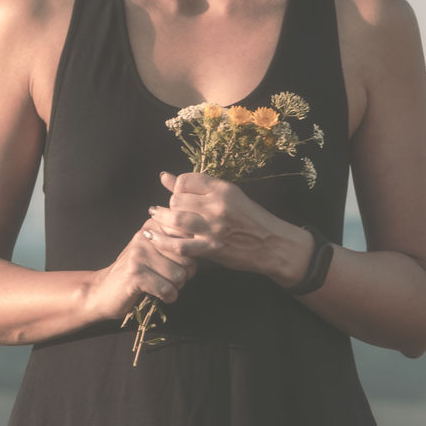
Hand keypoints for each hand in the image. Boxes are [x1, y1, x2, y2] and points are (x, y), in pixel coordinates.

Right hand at [81, 219, 196, 322]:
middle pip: (188, 257)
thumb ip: (177, 242)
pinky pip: (167, 289)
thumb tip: (209, 243)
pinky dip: (167, 297)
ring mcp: (139, 254)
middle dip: (185, 273)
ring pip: (179, 276)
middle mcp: (145, 236)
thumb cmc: (138, 272)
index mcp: (153, 225)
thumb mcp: (155, 250)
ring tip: (161, 285)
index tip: (178, 263)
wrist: (103, 291)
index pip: (188, 237)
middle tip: (170, 278)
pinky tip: (158, 295)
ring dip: (175, 287)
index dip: (190, 256)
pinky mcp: (135, 274)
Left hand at [146, 171, 309, 282]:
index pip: (186, 180)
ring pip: (175, 219)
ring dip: (161, 218)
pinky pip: (179, 245)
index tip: (178, 193)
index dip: (177, 186)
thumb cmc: (251, 218)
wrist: (273, 245)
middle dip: (170, 204)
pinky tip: (152, 237)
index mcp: (223, 189)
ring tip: (155, 216)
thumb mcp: (229, 195)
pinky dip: (163, 241)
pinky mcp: (211, 249)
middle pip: (177, 200)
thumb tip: (164, 176)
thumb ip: (198, 187)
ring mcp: (214, 228)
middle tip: (168, 208)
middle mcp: (217, 206)